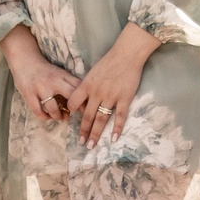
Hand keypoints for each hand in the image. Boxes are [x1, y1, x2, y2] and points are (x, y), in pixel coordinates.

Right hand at [0, 29, 81, 122]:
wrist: (25, 60)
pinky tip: (47, 116)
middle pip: (70, 97)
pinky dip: (44, 117)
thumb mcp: (60, 73)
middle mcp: (53, 81)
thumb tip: (81, 103)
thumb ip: (70, 84)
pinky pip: (38, 111)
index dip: (85, 100)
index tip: (87, 109)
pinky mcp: (29, 94)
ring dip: (58, 116)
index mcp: (63, 75)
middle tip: (73, 114)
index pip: (79, 88)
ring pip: (53, 108)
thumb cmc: (45, 71)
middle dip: (74, 109)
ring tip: (59, 117)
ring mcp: (40, 88)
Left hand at [66, 30, 152, 146]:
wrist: (127, 54)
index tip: (72, 120)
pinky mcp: (124, 98)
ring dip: (95, 134)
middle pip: (87, 116)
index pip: (73, 103)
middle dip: (83, 131)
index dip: (71, 112)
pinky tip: (113, 139)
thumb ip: (87, 86)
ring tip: (91, 145)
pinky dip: (116, 128)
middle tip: (81, 143)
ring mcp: (110, 97)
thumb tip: (82, 98)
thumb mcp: (93, 72)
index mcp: (87, 85)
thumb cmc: (109, 61)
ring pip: (101, 119)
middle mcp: (96, 93)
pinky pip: (119, 116)